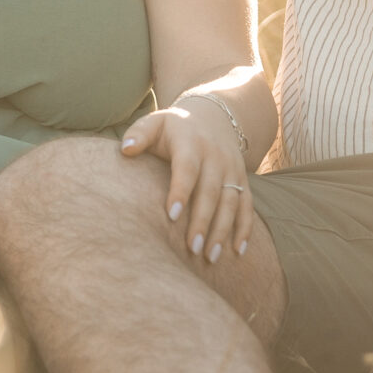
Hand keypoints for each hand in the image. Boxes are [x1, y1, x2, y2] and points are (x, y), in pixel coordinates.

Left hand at [121, 101, 254, 265]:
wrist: (212, 116)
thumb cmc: (173, 128)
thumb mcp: (155, 122)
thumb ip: (139, 134)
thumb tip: (125, 149)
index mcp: (191, 143)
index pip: (187, 168)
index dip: (181, 191)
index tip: (172, 215)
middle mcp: (215, 156)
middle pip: (211, 191)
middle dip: (203, 221)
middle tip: (192, 248)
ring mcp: (232, 168)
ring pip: (231, 201)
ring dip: (222, 230)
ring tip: (210, 257)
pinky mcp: (242, 179)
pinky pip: (247, 205)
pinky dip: (245, 228)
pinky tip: (238, 251)